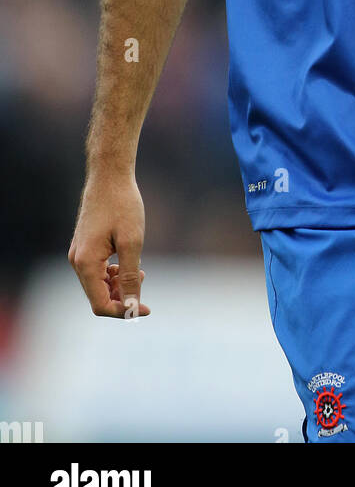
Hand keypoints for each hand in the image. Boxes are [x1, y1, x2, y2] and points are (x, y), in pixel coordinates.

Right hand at [68, 173, 149, 317]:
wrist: (110, 176)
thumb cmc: (123, 205)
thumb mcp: (132, 242)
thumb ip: (130, 276)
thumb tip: (132, 307)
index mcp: (86, 263)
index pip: (100, 305)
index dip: (124, 311)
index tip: (146, 308)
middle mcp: (77, 261)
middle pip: (98, 297)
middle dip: (123, 297)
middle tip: (144, 278)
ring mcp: (79, 254)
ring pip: (98, 285)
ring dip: (119, 285)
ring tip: (140, 270)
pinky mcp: (85, 247)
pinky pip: (97, 272)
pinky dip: (114, 274)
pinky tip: (129, 262)